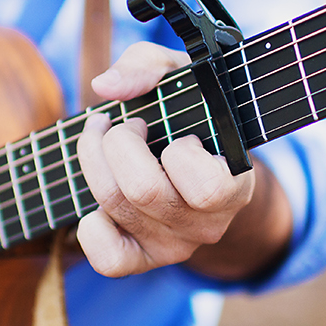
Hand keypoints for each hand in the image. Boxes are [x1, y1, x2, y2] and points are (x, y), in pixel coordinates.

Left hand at [76, 42, 258, 276]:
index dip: (181, 153)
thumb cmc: (189, 110)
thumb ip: (147, 66)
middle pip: (142, 191)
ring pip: (116, 206)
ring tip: (104, 140)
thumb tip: (106, 87)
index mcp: (234, 186)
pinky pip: (109, 259)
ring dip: (95, 161)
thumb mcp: (178, 75)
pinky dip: (91, 227)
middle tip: (127, 126)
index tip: (178, 133)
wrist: (195, 153)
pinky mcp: (143, 259)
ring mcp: (175, 246)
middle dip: (119, 143)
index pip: (207, 189)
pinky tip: (98, 202)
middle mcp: (208, 225)